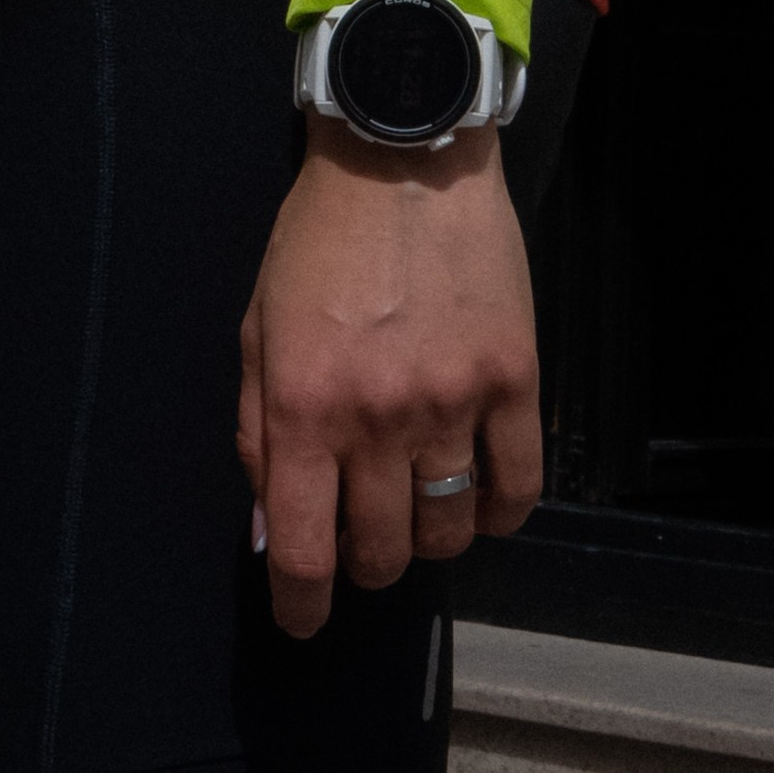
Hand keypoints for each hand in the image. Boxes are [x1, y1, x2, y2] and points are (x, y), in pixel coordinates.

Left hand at [237, 117, 540, 637]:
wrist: (403, 153)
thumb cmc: (319, 239)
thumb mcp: (258, 329)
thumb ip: (257, 436)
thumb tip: (271, 537)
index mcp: (303, 406)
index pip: (303, 550)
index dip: (301, 605)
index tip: (303, 619)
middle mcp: (376, 417)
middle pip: (380, 552)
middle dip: (365, 562)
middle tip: (362, 533)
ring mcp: (452, 402)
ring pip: (447, 533)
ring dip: (427, 537)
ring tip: (417, 504)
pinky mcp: (513, 379)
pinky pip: (517, 488)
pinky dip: (497, 513)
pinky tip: (478, 495)